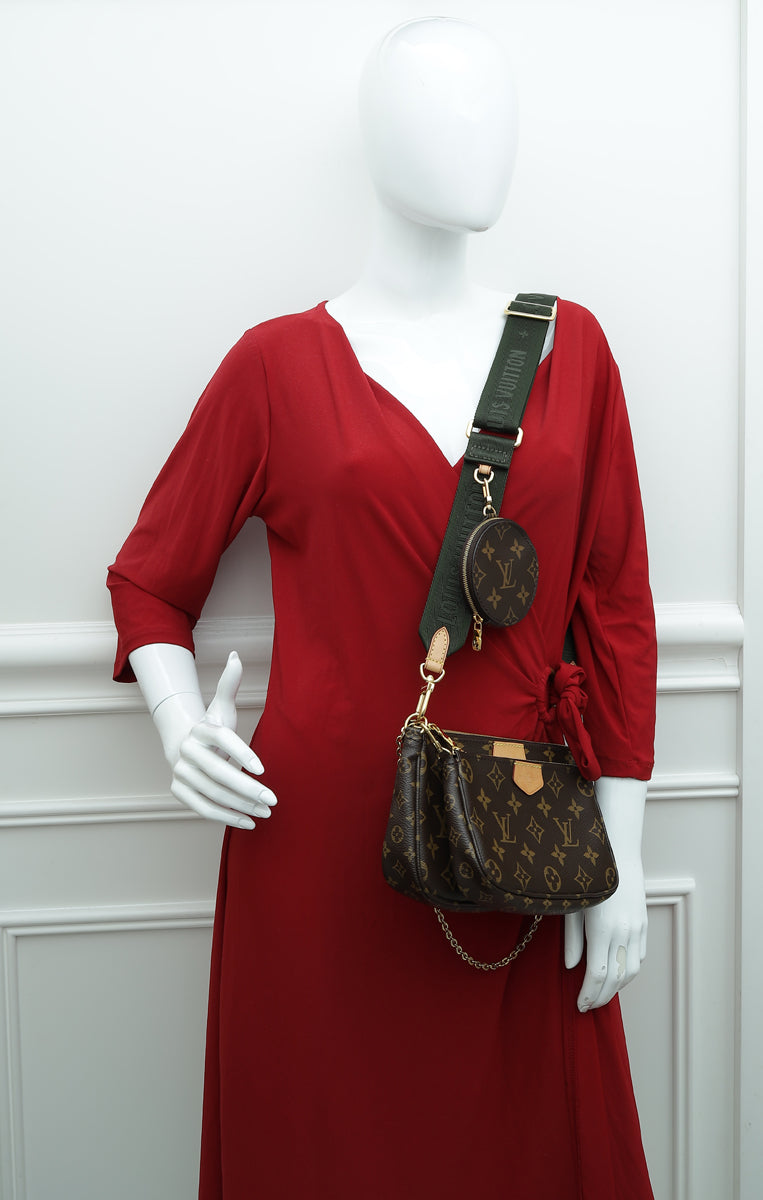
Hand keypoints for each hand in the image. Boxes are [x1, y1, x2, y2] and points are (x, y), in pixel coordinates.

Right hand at [167, 652, 276, 829]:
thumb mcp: (222, 707)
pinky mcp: (180, 791)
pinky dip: (226, 817)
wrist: (183, 744)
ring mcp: (181, 773)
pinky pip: (203, 808)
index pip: (223, 740)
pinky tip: (248, 822)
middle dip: (248, 788)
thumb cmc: (212, 728)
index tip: (264, 769)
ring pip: (213, 793)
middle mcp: (188, 751)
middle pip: (219, 773)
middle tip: (273, 799)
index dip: (242, 753)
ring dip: (241, 805)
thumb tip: (236, 656)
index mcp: (201, 729)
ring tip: (266, 812)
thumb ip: (229, 684)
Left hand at [563, 776, 647, 1010]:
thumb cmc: (586, 876)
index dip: (588, 994)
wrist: (618, 851)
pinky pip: (639, 957)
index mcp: (602, 929)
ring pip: (630, 971)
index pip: (596, 974)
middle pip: (615, 978)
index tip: (579, 1006)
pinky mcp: (644, 924)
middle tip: (588, 1007)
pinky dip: (628, 972)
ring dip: (617, 988)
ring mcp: (637, 929)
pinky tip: (617, 975)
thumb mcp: (573, 906)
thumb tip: (571, 967)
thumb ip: (572, 938)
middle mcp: (623, 932)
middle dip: (601, 997)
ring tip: (601, 995)